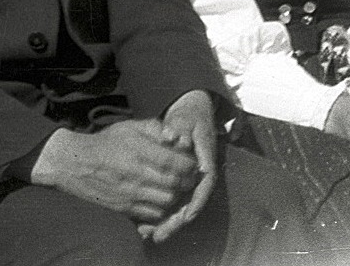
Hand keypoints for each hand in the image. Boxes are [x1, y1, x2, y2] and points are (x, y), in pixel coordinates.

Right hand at [29, 119, 200, 225]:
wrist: (73, 163)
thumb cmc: (106, 142)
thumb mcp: (131, 127)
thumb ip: (157, 129)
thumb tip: (176, 138)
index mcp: (139, 151)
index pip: (176, 163)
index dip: (190, 165)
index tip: (191, 163)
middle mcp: (136, 174)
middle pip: (175, 184)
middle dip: (187, 181)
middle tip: (188, 177)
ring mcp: (129, 193)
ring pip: (166, 201)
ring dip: (176, 195)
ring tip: (176, 188)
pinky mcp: (122, 208)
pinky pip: (152, 214)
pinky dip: (162, 208)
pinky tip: (161, 199)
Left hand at [141, 90, 219, 244]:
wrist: (192, 114)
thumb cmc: (189, 117)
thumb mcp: (185, 118)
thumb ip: (179, 129)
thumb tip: (173, 139)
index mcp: (205, 159)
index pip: (205, 184)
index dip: (196, 201)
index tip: (186, 216)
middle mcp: (200, 174)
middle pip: (192, 203)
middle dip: (177, 221)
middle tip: (159, 234)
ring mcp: (190, 180)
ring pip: (181, 206)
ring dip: (167, 222)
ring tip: (148, 234)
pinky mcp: (180, 183)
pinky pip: (173, 203)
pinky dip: (160, 215)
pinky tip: (144, 226)